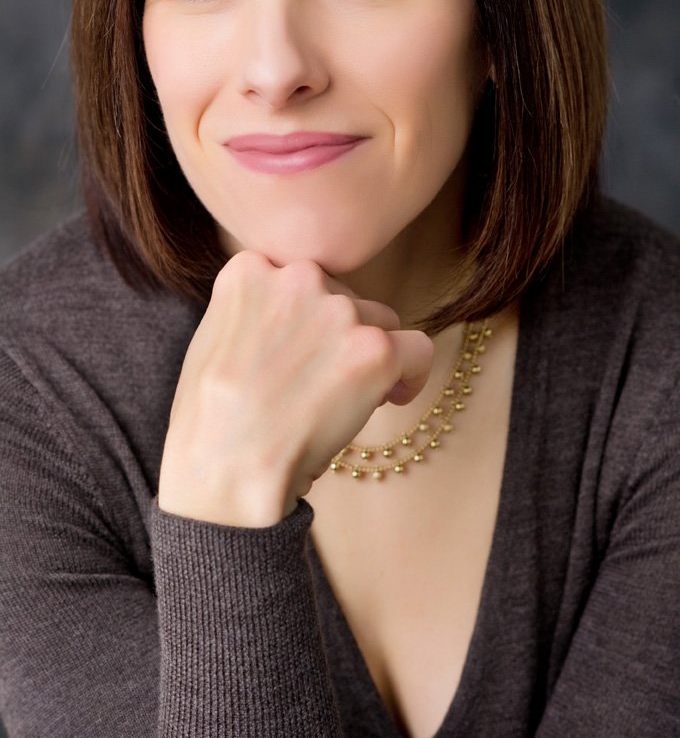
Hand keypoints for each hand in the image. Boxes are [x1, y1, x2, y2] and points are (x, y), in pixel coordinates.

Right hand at [158, 251, 433, 526]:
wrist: (226, 467)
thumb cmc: (211, 419)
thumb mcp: (212, 336)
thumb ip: (253, 309)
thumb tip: (294, 318)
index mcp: (252, 269)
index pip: (304, 280)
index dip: (308, 320)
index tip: (304, 353)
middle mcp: (298, 277)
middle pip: (345, 297)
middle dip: (340, 336)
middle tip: (320, 383)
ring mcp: (339, 311)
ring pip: (381, 321)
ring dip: (369, 355)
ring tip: (343, 398)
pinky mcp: (374, 348)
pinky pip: (418, 349)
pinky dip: (412, 374)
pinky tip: (391, 397)